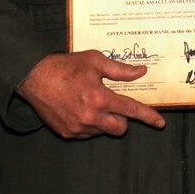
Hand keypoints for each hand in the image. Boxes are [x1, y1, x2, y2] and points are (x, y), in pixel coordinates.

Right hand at [17, 51, 166, 139]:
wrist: (34, 77)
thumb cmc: (65, 66)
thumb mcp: (94, 60)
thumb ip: (120, 70)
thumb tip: (141, 72)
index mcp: (100, 98)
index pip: (131, 110)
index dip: (148, 117)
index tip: (160, 123)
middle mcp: (91, 116)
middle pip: (120, 128)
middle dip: (122, 119)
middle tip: (112, 104)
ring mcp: (78, 127)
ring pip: (103, 131)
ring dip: (104, 120)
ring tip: (90, 102)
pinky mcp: (67, 133)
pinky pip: (87, 133)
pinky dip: (89, 124)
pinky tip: (78, 109)